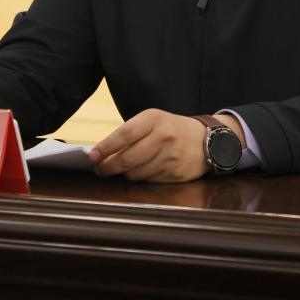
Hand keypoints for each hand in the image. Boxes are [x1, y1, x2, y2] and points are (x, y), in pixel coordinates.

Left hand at [89, 109, 209, 182]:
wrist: (206, 140)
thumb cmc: (171, 129)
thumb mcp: (153, 121)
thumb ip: (130, 133)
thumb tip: (102, 153)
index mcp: (154, 119)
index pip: (124, 135)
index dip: (106, 148)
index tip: (92, 156)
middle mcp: (163, 136)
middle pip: (128, 158)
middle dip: (109, 167)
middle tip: (100, 169)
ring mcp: (171, 156)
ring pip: (136, 173)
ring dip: (124, 174)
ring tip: (122, 169)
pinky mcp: (175, 173)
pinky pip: (149, 180)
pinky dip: (141, 178)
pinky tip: (142, 171)